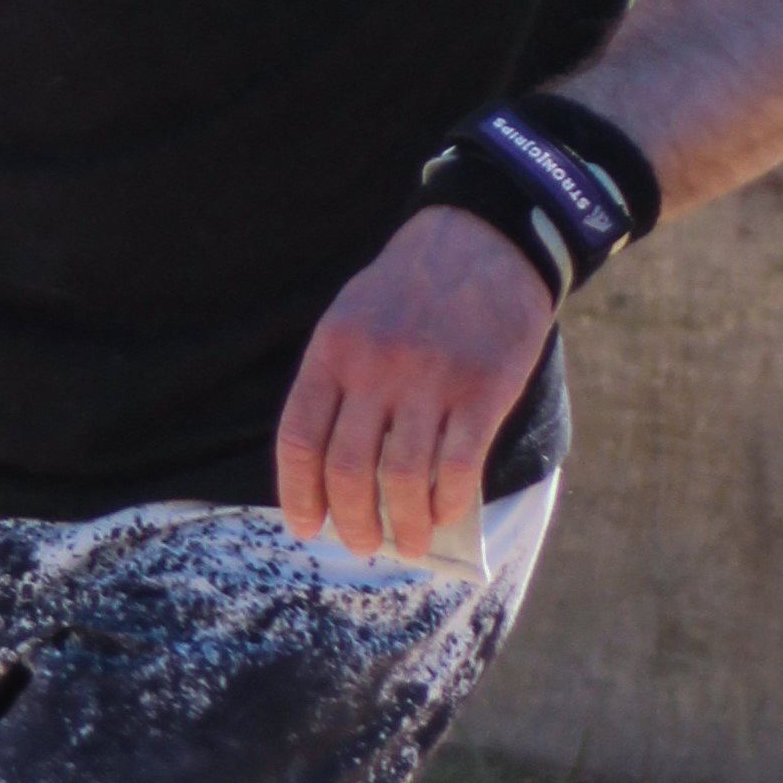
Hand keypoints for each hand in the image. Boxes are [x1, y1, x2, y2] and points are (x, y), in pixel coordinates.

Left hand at [274, 205, 554, 562]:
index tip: (304, 527)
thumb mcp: (352, 314)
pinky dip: (447, 502)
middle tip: (360, 544)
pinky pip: (458, 465)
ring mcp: (430, 380)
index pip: (299, 438)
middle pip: (348, 468)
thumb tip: (328, 463)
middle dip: (351, 521)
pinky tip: (444, 515)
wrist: (485, 237)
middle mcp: (375, 368)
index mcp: (333, 350)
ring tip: (406, 544)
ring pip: (403, 476)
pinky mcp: (482, 389)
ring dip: (403, 524)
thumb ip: (338, 379)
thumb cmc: (412, 285)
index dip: (297, 493)